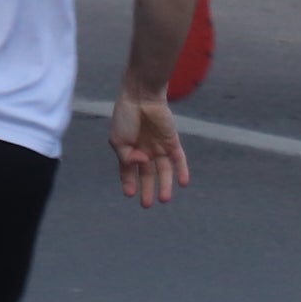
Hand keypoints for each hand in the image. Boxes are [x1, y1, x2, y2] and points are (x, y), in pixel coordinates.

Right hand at [107, 90, 188, 205]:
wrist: (140, 97)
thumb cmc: (125, 116)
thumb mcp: (117, 139)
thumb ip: (127, 157)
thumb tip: (142, 164)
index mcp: (128, 149)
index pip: (129, 171)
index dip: (129, 182)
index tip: (130, 195)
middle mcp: (144, 150)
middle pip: (147, 174)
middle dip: (147, 189)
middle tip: (147, 205)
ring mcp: (159, 147)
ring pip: (164, 170)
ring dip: (165, 184)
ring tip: (164, 199)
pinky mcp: (172, 142)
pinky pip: (179, 159)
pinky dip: (182, 171)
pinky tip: (182, 183)